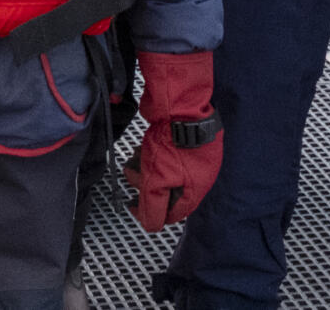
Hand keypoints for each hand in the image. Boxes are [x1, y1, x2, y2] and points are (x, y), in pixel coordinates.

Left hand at [125, 49, 222, 231]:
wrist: (178, 101)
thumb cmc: (172, 142)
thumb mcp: (158, 181)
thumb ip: (154, 206)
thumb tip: (151, 226)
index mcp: (197, 188)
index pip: (174, 213)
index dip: (153, 214)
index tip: (134, 207)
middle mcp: (198, 173)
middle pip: (168, 191)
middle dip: (146, 187)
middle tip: (131, 177)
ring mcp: (191, 154)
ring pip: (165, 172)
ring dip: (146, 170)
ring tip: (132, 161)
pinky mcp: (182, 138)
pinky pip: (165, 154)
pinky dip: (151, 155)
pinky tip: (139, 149)